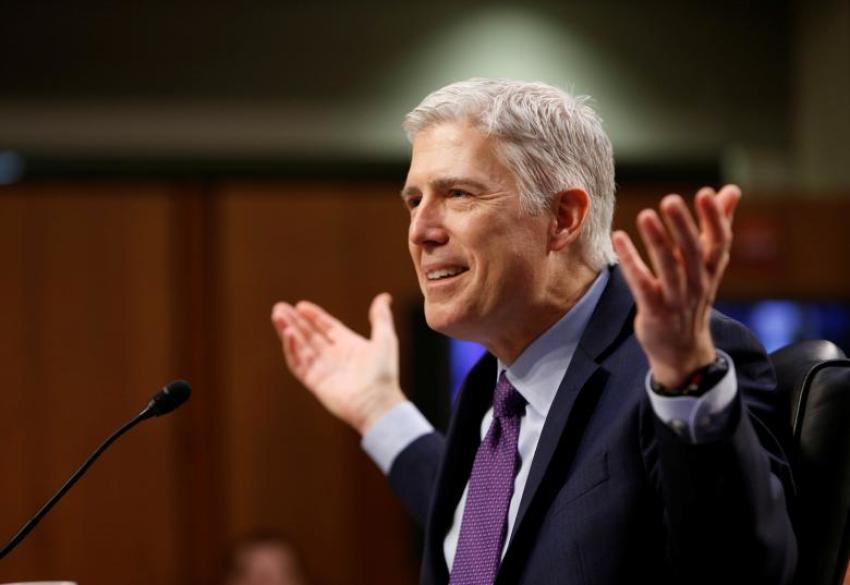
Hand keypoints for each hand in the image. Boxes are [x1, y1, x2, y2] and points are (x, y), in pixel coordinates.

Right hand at [270, 293, 404, 434]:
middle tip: (279, 307)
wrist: (376, 402)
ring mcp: (323, 369)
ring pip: (300, 346)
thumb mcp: (385, 338)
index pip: (327, 326)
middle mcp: (334, 356)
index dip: (314, 316)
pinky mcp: (314, 382)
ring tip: (277, 315)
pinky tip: (288, 334)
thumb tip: (385, 297)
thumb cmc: (383, 372)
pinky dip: (291, 349)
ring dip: (288, 331)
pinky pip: (298, 363)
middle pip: (309, 334)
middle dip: (294, 321)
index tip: (300, 305)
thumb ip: (381, 317)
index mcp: (349, 345)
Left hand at [612, 185, 740, 388]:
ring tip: (646, 215)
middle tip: (671, 200)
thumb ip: (717, 225)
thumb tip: (731, 190)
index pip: (719, 242)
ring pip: (669, 268)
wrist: (683, 350)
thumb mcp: (709, 264)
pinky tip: (619, 238)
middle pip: (693, 252)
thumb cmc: (693, 296)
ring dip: (657, 241)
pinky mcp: (654, 310)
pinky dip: (631, 261)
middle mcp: (697, 283)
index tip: (706, 193)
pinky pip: (641, 283)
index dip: (715, 218)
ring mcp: (676, 299)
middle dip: (684, 226)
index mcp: (712, 270)